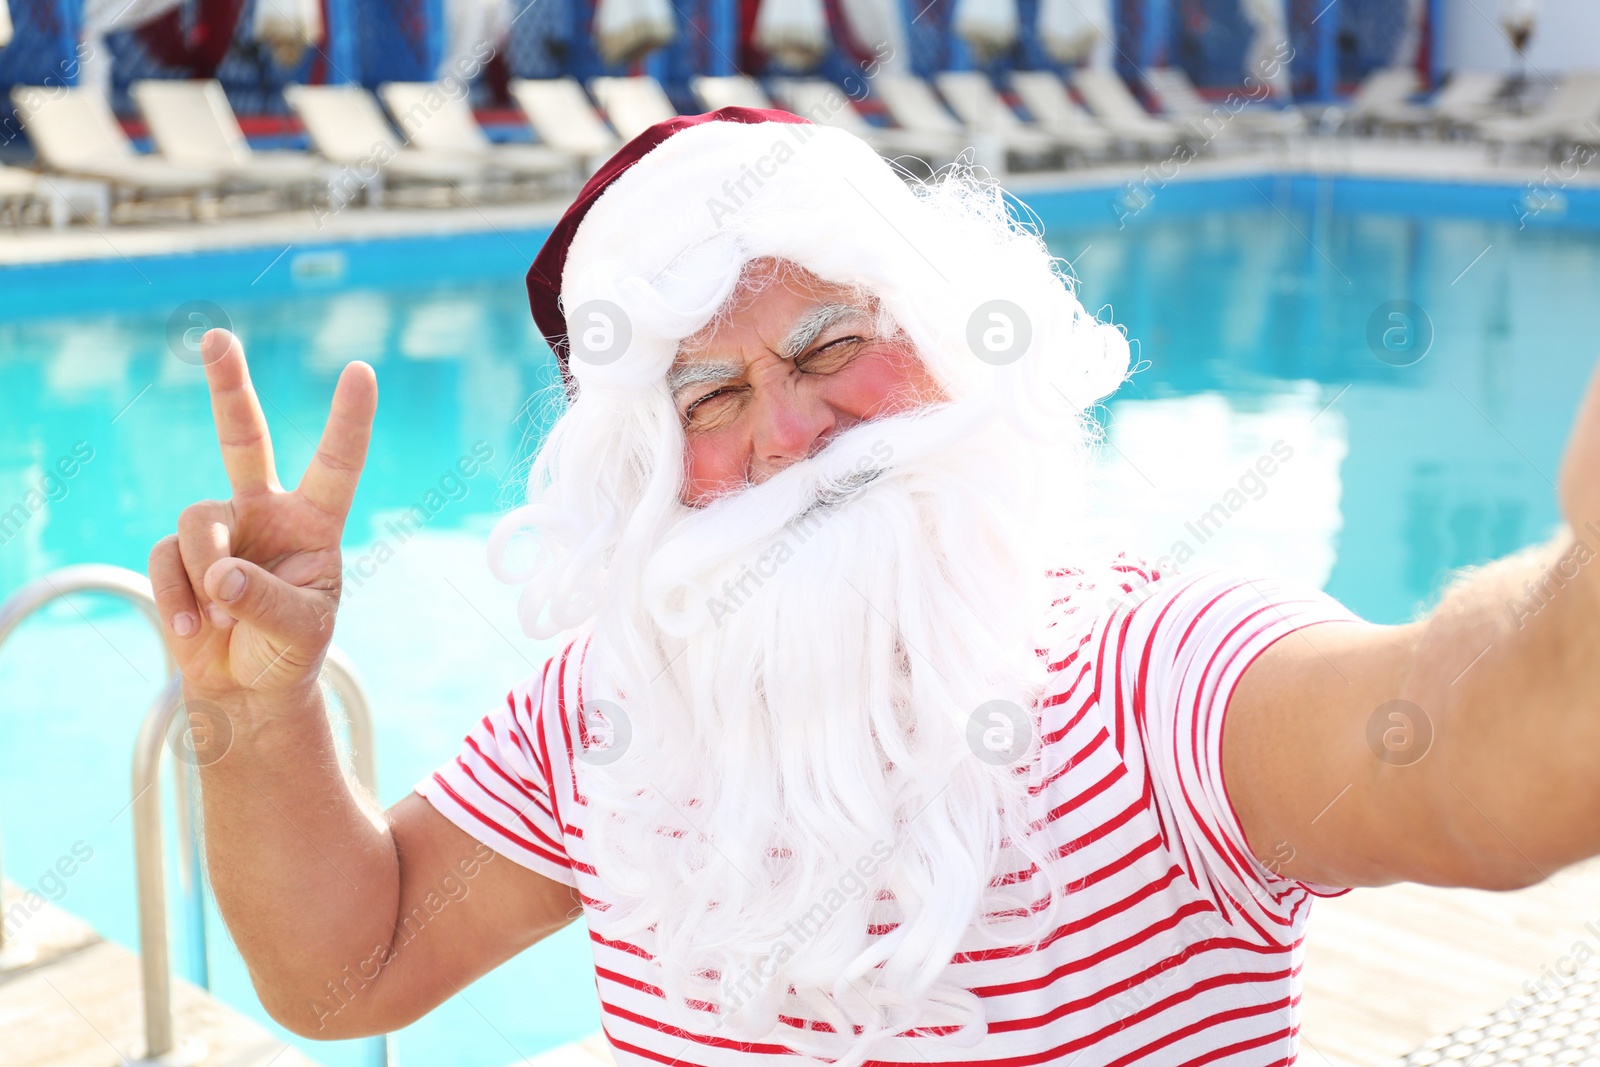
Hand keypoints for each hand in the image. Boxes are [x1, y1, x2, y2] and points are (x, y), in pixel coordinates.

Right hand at [148, 329, 376, 699]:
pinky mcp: (177, 554)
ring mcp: (220, 530)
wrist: (247, 687)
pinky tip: (192, 632)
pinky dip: (177, 599)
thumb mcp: (301, 631)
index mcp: (315, 522)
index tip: (361, 370)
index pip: (336, 463)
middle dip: (228, 388)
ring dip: (206, 572)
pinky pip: (165, 560)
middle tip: (217, 338)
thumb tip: (219, 573)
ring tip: (223, 617)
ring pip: (198, 521)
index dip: (348, 419)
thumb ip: (268, 601)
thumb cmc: (290, 650)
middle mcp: (267, 512)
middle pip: (243, 438)